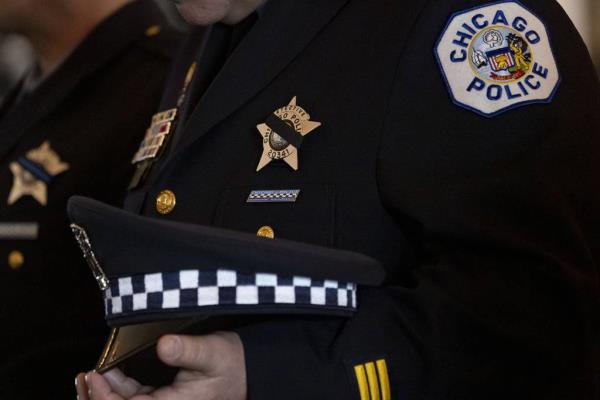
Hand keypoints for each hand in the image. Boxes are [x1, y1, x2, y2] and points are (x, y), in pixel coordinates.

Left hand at [76, 331, 246, 399]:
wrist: (247, 371)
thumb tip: (163, 345)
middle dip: (96, 398)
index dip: (105, 398)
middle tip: (83, 377)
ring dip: (102, 394)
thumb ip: (187, 350)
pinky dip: (115, 390)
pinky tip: (106, 376)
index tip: (94, 375)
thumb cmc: (232, 364)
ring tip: (88, 376)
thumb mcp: (212, 353)